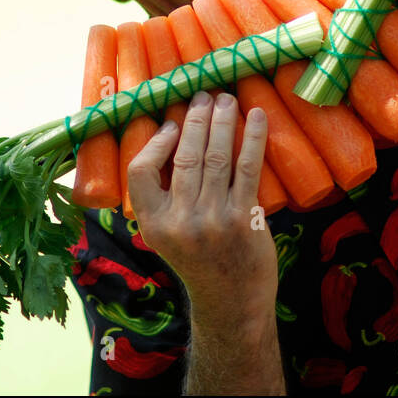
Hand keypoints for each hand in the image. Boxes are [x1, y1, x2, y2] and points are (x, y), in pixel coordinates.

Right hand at [126, 91, 276, 323]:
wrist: (232, 301)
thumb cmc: (200, 262)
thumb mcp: (166, 236)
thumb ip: (164, 198)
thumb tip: (173, 140)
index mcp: (153, 225)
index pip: (139, 172)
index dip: (156, 142)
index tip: (172, 124)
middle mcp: (179, 222)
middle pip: (184, 157)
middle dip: (195, 119)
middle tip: (203, 95)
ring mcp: (212, 220)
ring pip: (215, 157)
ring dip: (222, 121)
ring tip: (226, 99)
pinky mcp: (244, 218)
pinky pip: (247, 168)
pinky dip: (252, 137)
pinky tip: (257, 116)